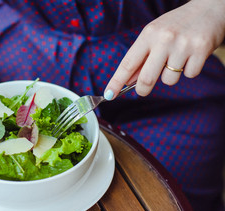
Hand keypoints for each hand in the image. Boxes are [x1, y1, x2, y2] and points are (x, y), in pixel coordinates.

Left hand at [103, 0, 224, 98]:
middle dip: (142, 89)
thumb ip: (141, 58)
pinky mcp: (201, 51)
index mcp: (148, 35)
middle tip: (142, 90)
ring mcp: (183, 45)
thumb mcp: (154, 35)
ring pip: (169, 80)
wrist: (210, 8)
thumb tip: (128, 81)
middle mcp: (164, 39)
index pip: (128, 63)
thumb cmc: (177, 25)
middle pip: (146, 79)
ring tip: (177, 59)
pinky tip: (191, 56)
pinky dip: (189, 70)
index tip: (108, 94)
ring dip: (171, 75)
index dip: (116, 82)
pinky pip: (189, 75)